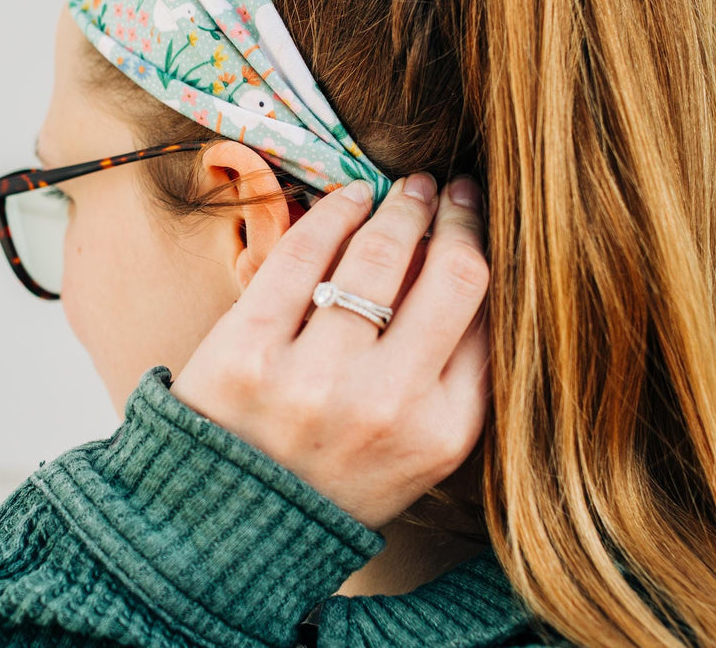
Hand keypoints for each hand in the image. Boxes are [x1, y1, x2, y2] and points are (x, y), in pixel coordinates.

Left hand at [167, 173, 489, 530]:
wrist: (229, 527)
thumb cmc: (332, 477)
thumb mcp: (417, 452)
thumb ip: (455, 374)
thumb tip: (466, 258)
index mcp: (440, 433)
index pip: (485, 314)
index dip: (482, 250)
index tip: (474, 219)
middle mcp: (385, 405)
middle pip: (447, 276)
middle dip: (452, 218)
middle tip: (448, 189)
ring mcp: (314, 377)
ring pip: (377, 256)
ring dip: (397, 208)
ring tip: (404, 191)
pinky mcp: (249, 350)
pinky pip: (303, 254)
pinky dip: (335, 212)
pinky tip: (350, 197)